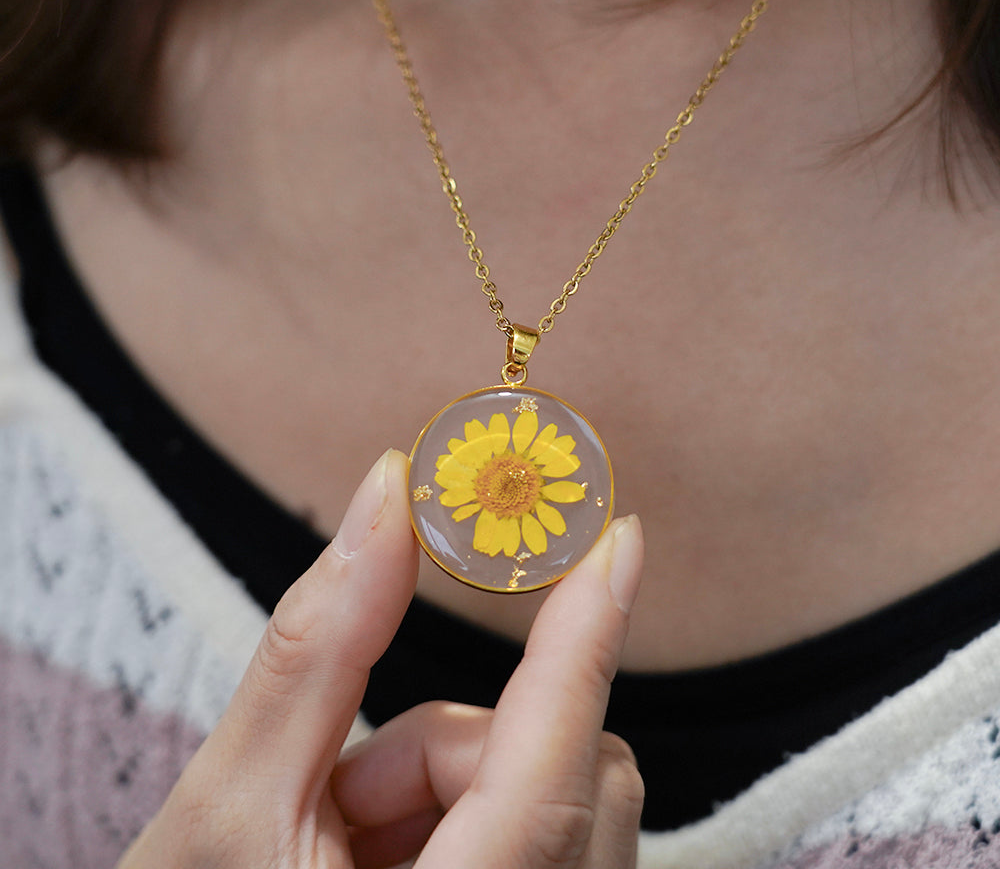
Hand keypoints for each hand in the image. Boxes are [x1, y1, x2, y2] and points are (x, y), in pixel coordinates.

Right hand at [118, 449, 644, 867]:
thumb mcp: (232, 800)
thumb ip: (322, 642)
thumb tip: (391, 494)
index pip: (554, 774)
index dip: (589, 641)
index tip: (619, 539)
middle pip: (566, 776)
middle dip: (453, 749)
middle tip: (346, 792)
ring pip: (561, 797)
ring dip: (455, 784)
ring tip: (347, 839)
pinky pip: (553, 833)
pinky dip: (475, 814)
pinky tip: (381, 858)